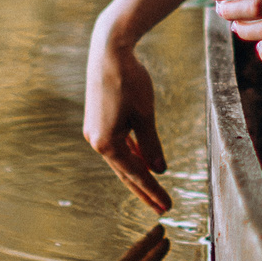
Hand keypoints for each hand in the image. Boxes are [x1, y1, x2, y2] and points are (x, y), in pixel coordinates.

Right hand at [84, 30, 170, 211]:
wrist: (108, 52)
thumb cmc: (129, 82)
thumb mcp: (145, 116)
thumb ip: (151, 145)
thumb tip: (159, 170)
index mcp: (107, 143)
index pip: (135, 174)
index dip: (153, 191)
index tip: (167, 206)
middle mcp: (96, 141)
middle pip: (125, 172)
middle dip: (145, 190)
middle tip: (162, 208)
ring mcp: (94, 132)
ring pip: (121, 160)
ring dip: (138, 173)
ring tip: (154, 190)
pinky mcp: (97, 122)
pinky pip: (117, 145)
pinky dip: (131, 154)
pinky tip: (143, 162)